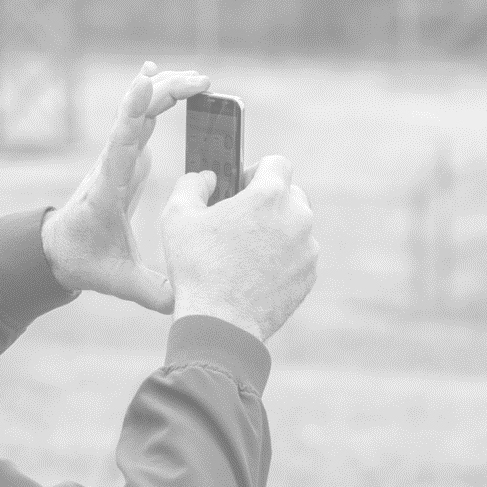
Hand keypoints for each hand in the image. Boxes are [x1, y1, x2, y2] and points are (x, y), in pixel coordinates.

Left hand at [41, 61, 211, 310]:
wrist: (59, 250)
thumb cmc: (86, 261)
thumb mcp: (117, 280)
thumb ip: (150, 290)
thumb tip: (183, 302)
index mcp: (108, 189)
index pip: (121, 145)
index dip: (132, 113)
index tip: (144, 84)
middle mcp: (112, 165)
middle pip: (136, 118)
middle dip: (165, 94)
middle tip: (200, 82)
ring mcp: (118, 158)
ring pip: (141, 113)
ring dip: (166, 92)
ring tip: (196, 79)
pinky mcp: (125, 158)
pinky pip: (140, 120)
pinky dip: (152, 97)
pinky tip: (161, 76)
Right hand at [161, 154, 317, 342]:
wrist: (221, 324)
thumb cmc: (197, 268)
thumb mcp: (177, 217)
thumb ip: (192, 184)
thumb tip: (205, 178)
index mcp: (269, 196)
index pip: (277, 162)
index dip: (256, 170)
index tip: (241, 187)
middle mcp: (297, 218)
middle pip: (291, 193)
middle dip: (268, 201)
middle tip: (240, 221)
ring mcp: (307, 249)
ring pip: (296, 226)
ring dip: (276, 230)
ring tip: (245, 252)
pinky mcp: (309, 276)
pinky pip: (299, 256)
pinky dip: (283, 258)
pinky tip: (255, 273)